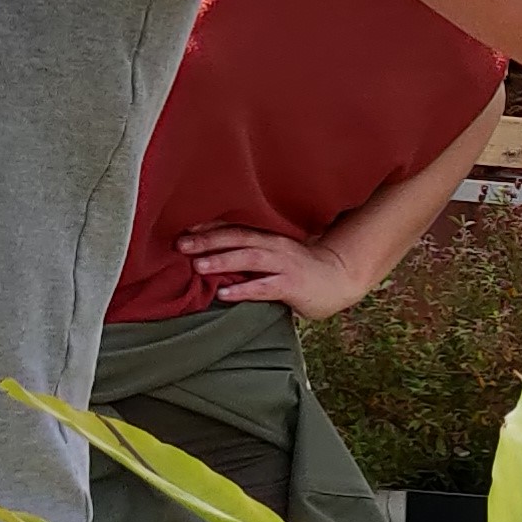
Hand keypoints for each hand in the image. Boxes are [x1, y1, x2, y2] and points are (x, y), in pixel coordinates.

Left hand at [180, 222, 380, 319]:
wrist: (339, 279)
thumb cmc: (301, 269)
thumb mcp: (275, 254)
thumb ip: (250, 253)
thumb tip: (211, 256)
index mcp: (268, 237)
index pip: (235, 227)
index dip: (209, 226)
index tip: (183, 227)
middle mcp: (275, 246)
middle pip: (238, 237)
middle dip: (208, 240)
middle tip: (181, 244)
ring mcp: (285, 264)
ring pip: (250, 258)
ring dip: (223, 260)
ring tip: (199, 266)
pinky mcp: (292, 285)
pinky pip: (265, 287)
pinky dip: (244, 290)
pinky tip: (225, 294)